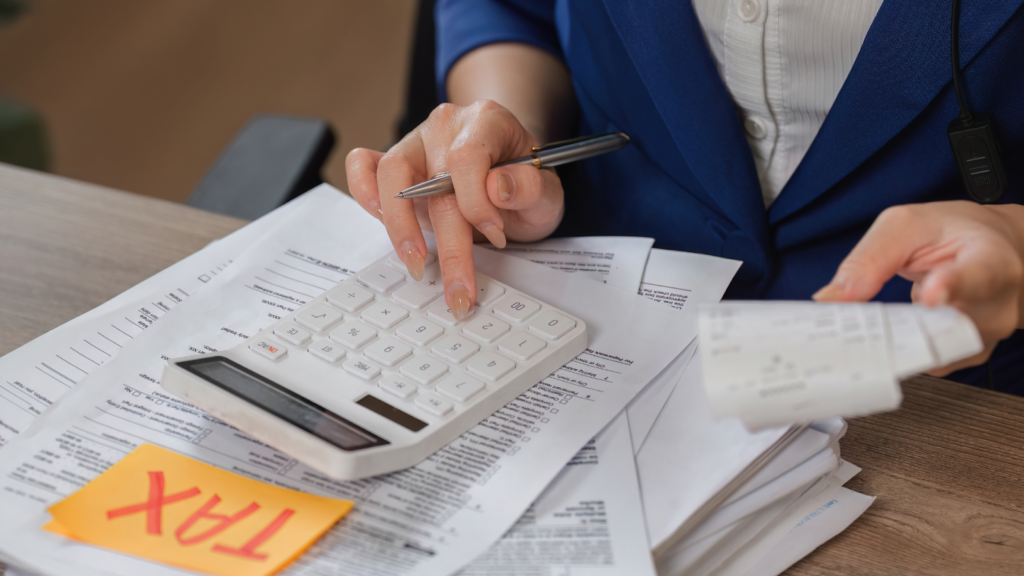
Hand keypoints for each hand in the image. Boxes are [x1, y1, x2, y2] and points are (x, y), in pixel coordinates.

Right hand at [346, 100, 564, 319]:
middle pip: (432, 181)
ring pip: (390, 174)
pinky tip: (378, 219)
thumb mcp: (548, 190)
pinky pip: (364, 164)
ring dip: (399, 225)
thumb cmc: (526, 183)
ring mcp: (416, 142)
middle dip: (446, 244)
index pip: (467, 157)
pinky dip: (363, 189)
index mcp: (486, 121)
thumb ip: (530, 187)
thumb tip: (497, 188)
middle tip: (459, 290)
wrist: (513, 178)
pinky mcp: (395, 162)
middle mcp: (446, 126)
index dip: (477, 203)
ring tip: (416, 263)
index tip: (495, 235)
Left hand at [813, 201, 1023, 375]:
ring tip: (867, 326)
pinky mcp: (965, 355)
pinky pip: (925, 362)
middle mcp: (998, 303)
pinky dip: (895, 352)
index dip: (953, 287)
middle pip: (946, 328)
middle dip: (895, 328)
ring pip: (930, 353)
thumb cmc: (950, 234)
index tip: (929, 296)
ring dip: (889, 343)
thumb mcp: (905, 226)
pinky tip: (882, 336)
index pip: (979, 276)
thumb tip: (830, 298)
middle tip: (856, 324)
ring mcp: (985, 335)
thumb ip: (869, 259)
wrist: (987, 249)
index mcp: (991, 259)